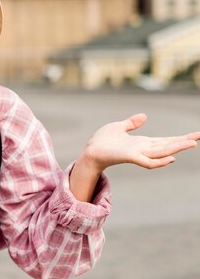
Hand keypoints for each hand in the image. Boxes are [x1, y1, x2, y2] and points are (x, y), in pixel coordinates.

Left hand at [81, 113, 199, 172]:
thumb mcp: (119, 127)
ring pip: (162, 152)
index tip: (195, 135)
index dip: (179, 138)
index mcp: (142, 142)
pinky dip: (159, 161)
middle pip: (168, 145)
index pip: (165, 140)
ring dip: (176, 148)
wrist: (90, 150)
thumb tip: (145, 116)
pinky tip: (171, 158)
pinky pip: (147, 162)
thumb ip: (132, 123)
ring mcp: (138, 153)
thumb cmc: (102, 141)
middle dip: (184, 142)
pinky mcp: (130, 157)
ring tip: (192, 143)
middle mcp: (143, 149)